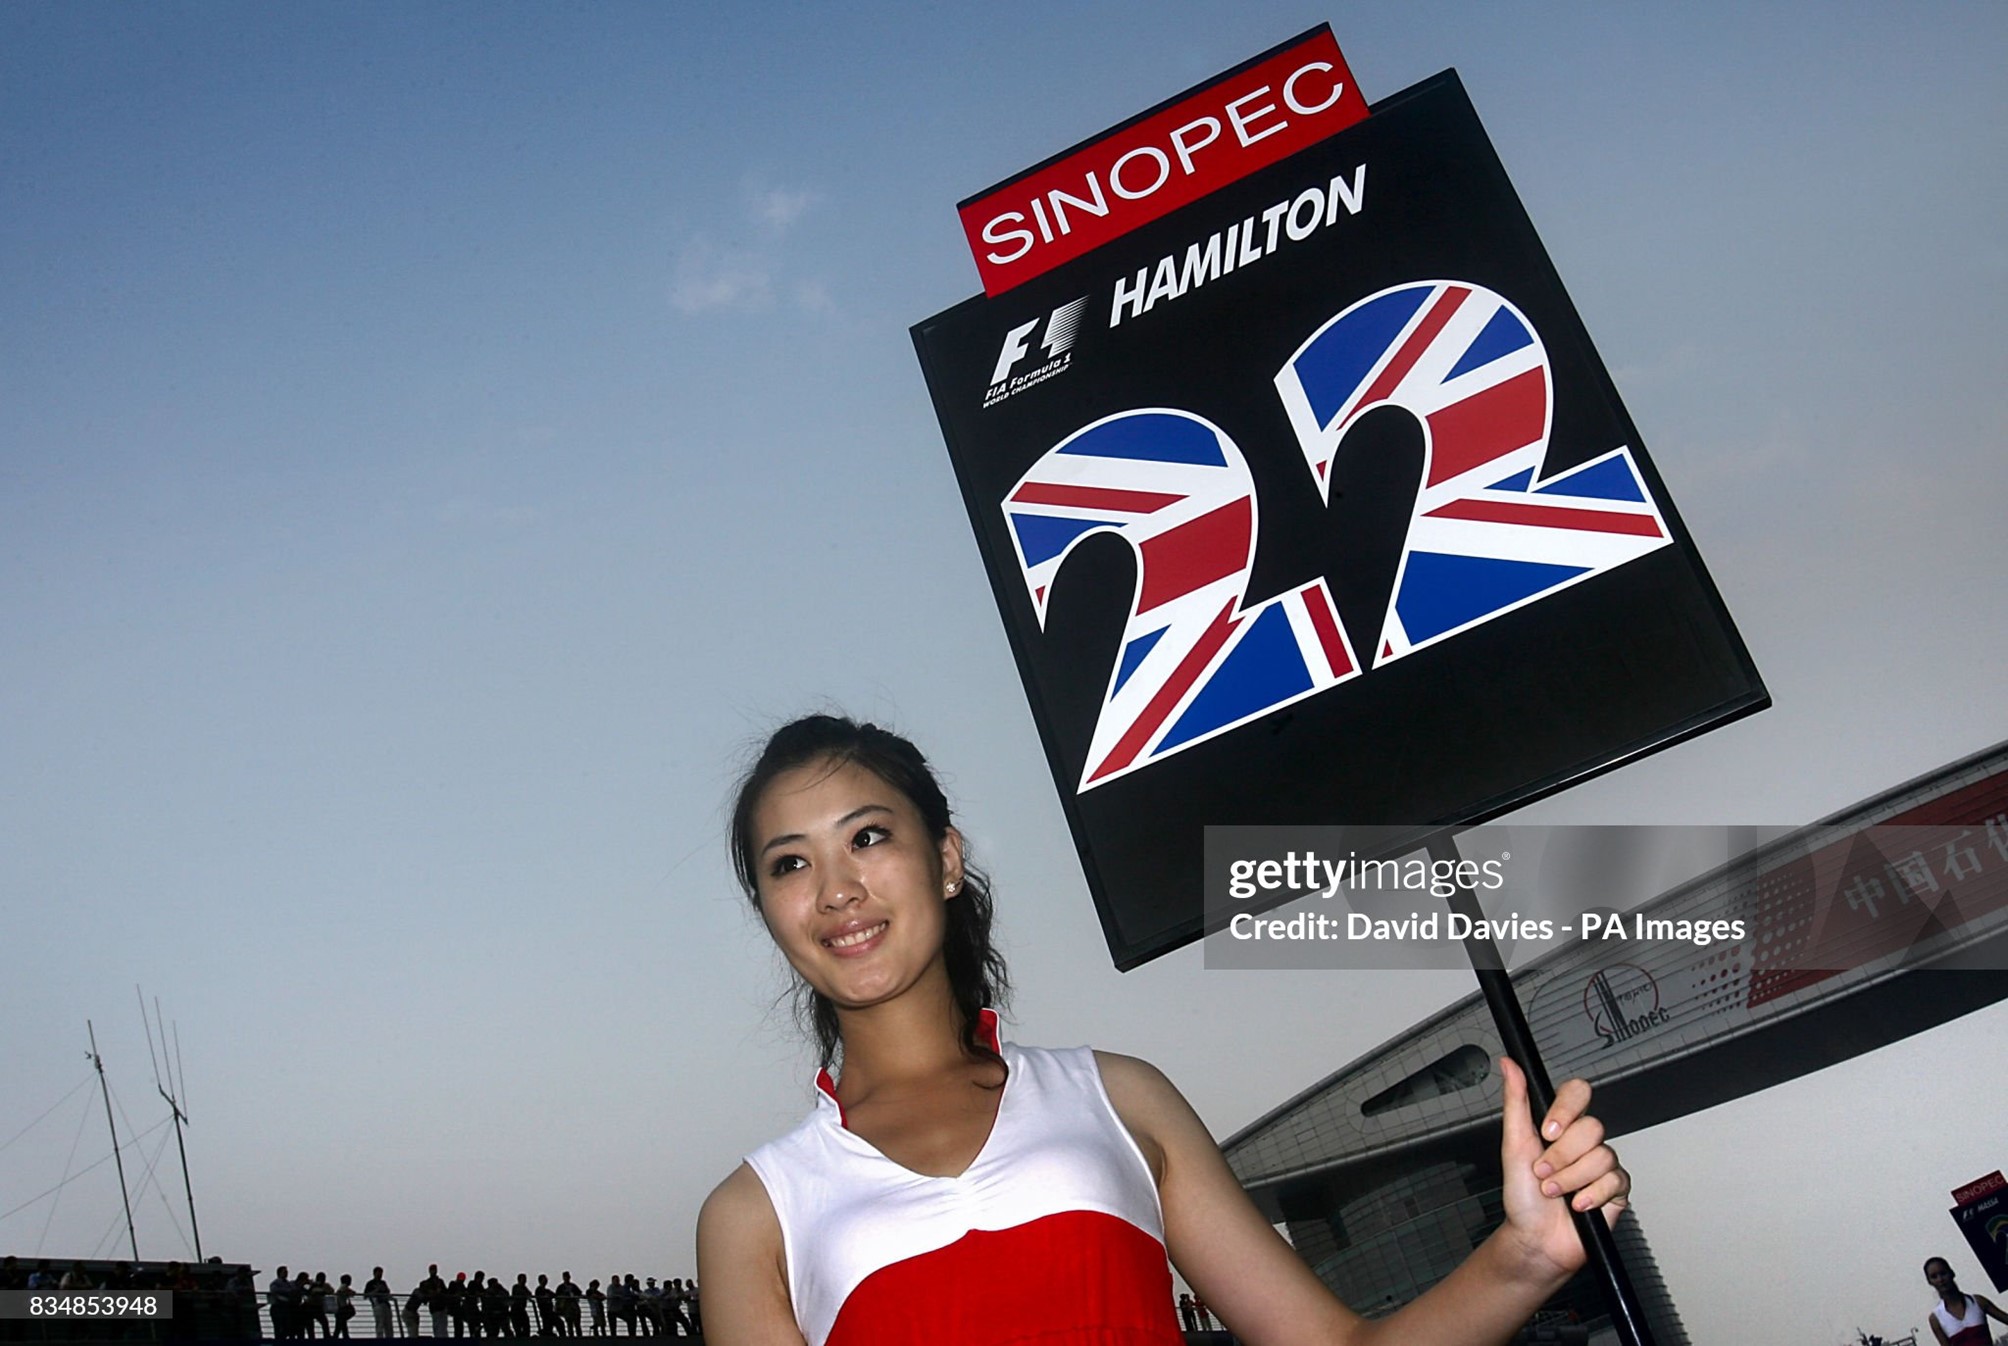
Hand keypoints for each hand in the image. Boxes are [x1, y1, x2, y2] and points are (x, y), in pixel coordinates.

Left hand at [1495, 1056, 1628, 1279]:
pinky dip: (1590, 1195)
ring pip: (1602, 1156)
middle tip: (1543, 1173)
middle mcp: (1584, 1141)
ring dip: (1570, 1179)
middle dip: (1561, 1156)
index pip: (1577, 1093)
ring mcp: (1602, 1164)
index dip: (1566, 1109)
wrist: (1536, 1239)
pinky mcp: (1616, 1189)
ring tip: (1555, 1192)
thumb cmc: (1523, 1196)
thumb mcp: (1514, 1145)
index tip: (1547, 1131)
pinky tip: (1577, 1205)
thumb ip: (1516, 1102)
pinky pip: (1614, 1181)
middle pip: (1592, 1127)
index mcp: (1561, 1125)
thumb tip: (1508, 1064)